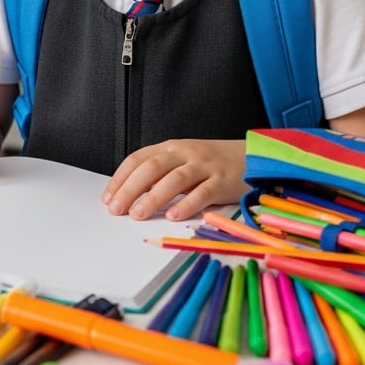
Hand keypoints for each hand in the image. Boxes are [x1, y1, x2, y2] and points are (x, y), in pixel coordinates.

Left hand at [101, 138, 248, 220]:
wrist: (255, 156)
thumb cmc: (214, 163)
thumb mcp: (184, 160)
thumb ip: (161, 174)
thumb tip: (130, 196)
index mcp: (171, 148)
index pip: (138, 159)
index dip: (121, 178)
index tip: (108, 198)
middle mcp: (185, 153)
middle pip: (152, 168)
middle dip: (131, 188)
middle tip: (117, 209)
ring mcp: (205, 166)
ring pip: (174, 179)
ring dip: (154, 197)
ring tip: (139, 214)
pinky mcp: (223, 180)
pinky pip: (203, 192)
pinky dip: (187, 204)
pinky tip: (174, 216)